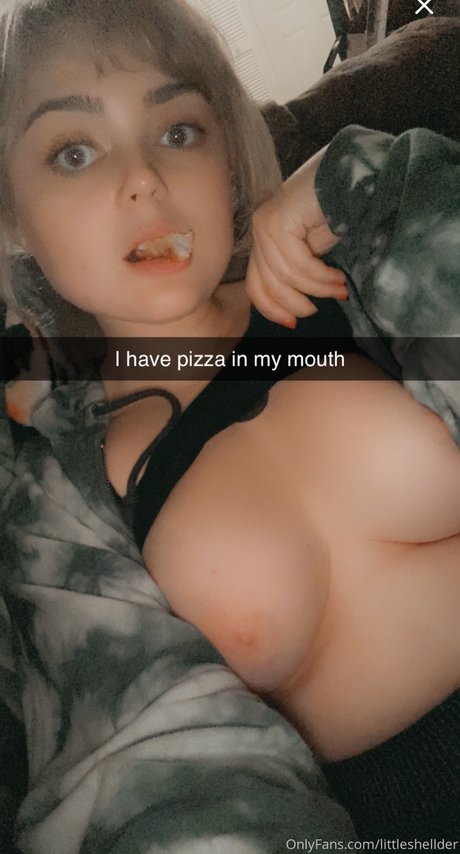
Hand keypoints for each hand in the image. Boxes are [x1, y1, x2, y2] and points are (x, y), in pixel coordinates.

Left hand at [246, 147, 348, 327]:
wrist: (354, 173)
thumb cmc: (340, 208)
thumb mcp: (315, 248)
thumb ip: (300, 270)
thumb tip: (296, 306)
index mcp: (265, 236)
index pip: (256, 281)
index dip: (271, 307)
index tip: (292, 323)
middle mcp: (260, 228)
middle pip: (267, 283)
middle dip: (295, 303)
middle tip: (320, 308)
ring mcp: (266, 223)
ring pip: (285, 276)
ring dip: (317, 290)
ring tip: (340, 289)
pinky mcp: (278, 221)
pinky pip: (297, 265)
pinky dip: (320, 277)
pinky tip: (338, 278)